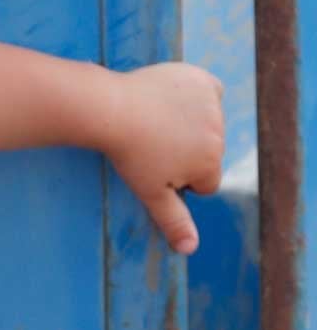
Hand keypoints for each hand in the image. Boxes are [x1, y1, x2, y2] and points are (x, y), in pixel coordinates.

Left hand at [103, 63, 224, 253]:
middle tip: (151, 144)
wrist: (110, 109)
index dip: (180, 180)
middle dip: (186, 152)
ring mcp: (212, 106)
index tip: (155, 167)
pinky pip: (209, 91)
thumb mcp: (151, 193)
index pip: (205, 182)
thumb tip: (191, 249)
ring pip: (208, 123)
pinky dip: (197, 95)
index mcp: (209, 164)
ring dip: (190, 124)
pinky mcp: (201, 80)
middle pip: (208, 152)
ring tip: (156, 121)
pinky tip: (173, 99)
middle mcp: (218, 135)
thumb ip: (174, 221)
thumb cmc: (128, 154)